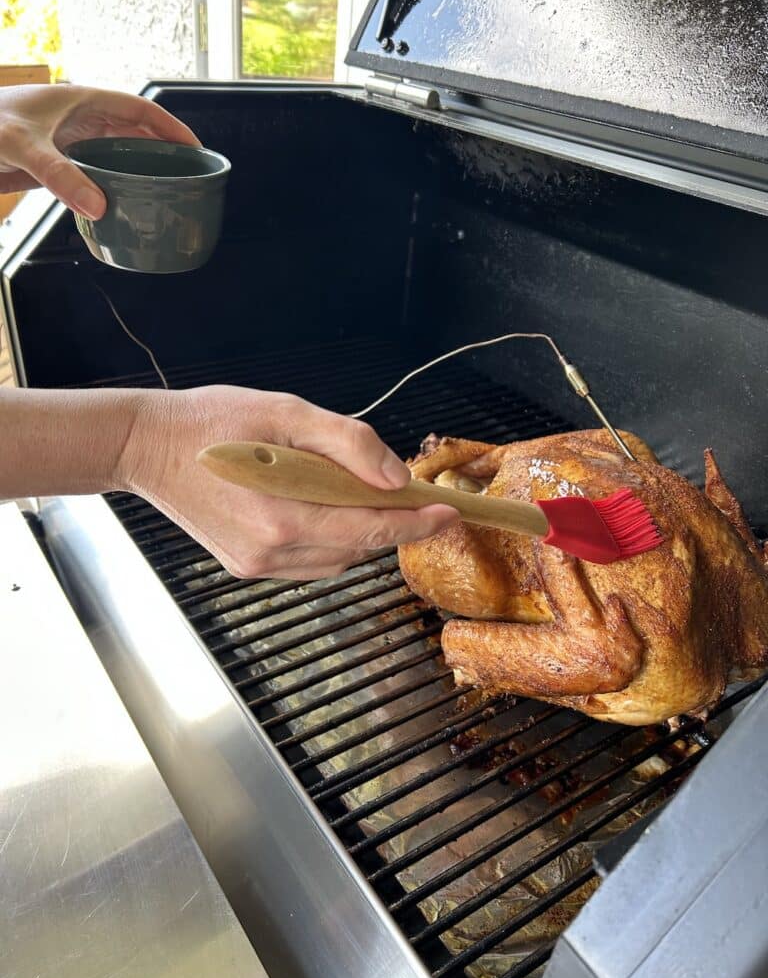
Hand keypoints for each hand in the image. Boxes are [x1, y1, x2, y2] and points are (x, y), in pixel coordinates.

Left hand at [0, 84, 199, 219]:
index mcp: (82, 102)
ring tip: (165, 194)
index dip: (172, 128)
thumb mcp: (24, 146)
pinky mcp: (61, 163)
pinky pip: (100, 174)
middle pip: (137, 133)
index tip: (196, 150)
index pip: (141, 109)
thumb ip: (60, 176)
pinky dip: (118, 188)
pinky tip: (124, 206)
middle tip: (188, 178)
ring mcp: (72, 142)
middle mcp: (82, 121)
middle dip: (165, 153)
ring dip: (142, 172)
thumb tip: (99, 206)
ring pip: (121, 155)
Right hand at [119, 385, 458, 579]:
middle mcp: (270, 550)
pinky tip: (323, 509)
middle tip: (414, 498)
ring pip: (335, 560)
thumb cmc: (212, 420)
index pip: (369, 530)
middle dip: (390, 525)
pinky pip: (309, 562)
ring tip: (359, 495)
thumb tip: (395, 477)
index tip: (449, 515)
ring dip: (360, 533)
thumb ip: (347, 443)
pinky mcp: (246, 566)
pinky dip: (330, 539)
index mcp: (281, 514)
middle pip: (357, 550)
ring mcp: (256, 564)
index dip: (415, 525)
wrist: (147, 445)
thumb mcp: (286, 411)